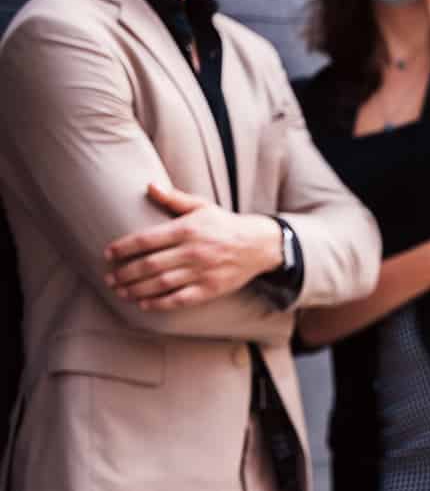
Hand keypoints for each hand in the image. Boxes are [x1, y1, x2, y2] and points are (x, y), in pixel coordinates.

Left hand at [104, 183, 282, 309]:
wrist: (258, 244)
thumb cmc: (224, 224)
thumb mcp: (202, 206)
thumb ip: (174, 198)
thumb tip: (149, 186)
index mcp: (188, 229)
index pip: (147, 239)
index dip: (124, 247)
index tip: (109, 253)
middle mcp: (193, 251)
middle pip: (149, 265)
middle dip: (125, 273)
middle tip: (110, 277)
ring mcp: (202, 272)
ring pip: (161, 284)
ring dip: (136, 289)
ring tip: (120, 291)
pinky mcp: (209, 289)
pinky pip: (179, 299)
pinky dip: (158, 303)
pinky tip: (143, 303)